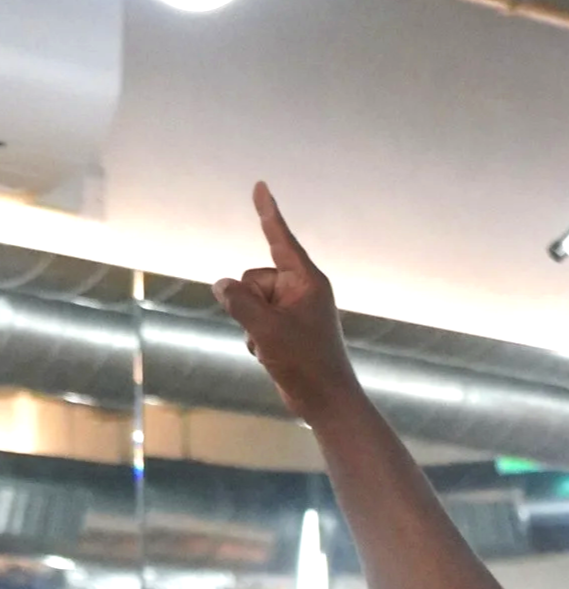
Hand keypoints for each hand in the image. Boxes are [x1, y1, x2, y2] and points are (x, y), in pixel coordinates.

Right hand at [213, 182, 358, 428]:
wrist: (327, 403)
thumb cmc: (306, 364)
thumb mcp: (266, 330)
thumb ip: (239, 301)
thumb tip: (221, 285)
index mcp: (307, 281)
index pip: (280, 238)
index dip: (267, 213)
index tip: (260, 186)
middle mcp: (301, 289)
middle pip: (252, 278)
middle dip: (250, 303)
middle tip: (270, 333)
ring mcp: (293, 309)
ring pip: (250, 301)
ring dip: (252, 325)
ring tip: (275, 348)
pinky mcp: (287, 328)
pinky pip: (255, 321)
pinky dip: (257, 338)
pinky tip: (273, 356)